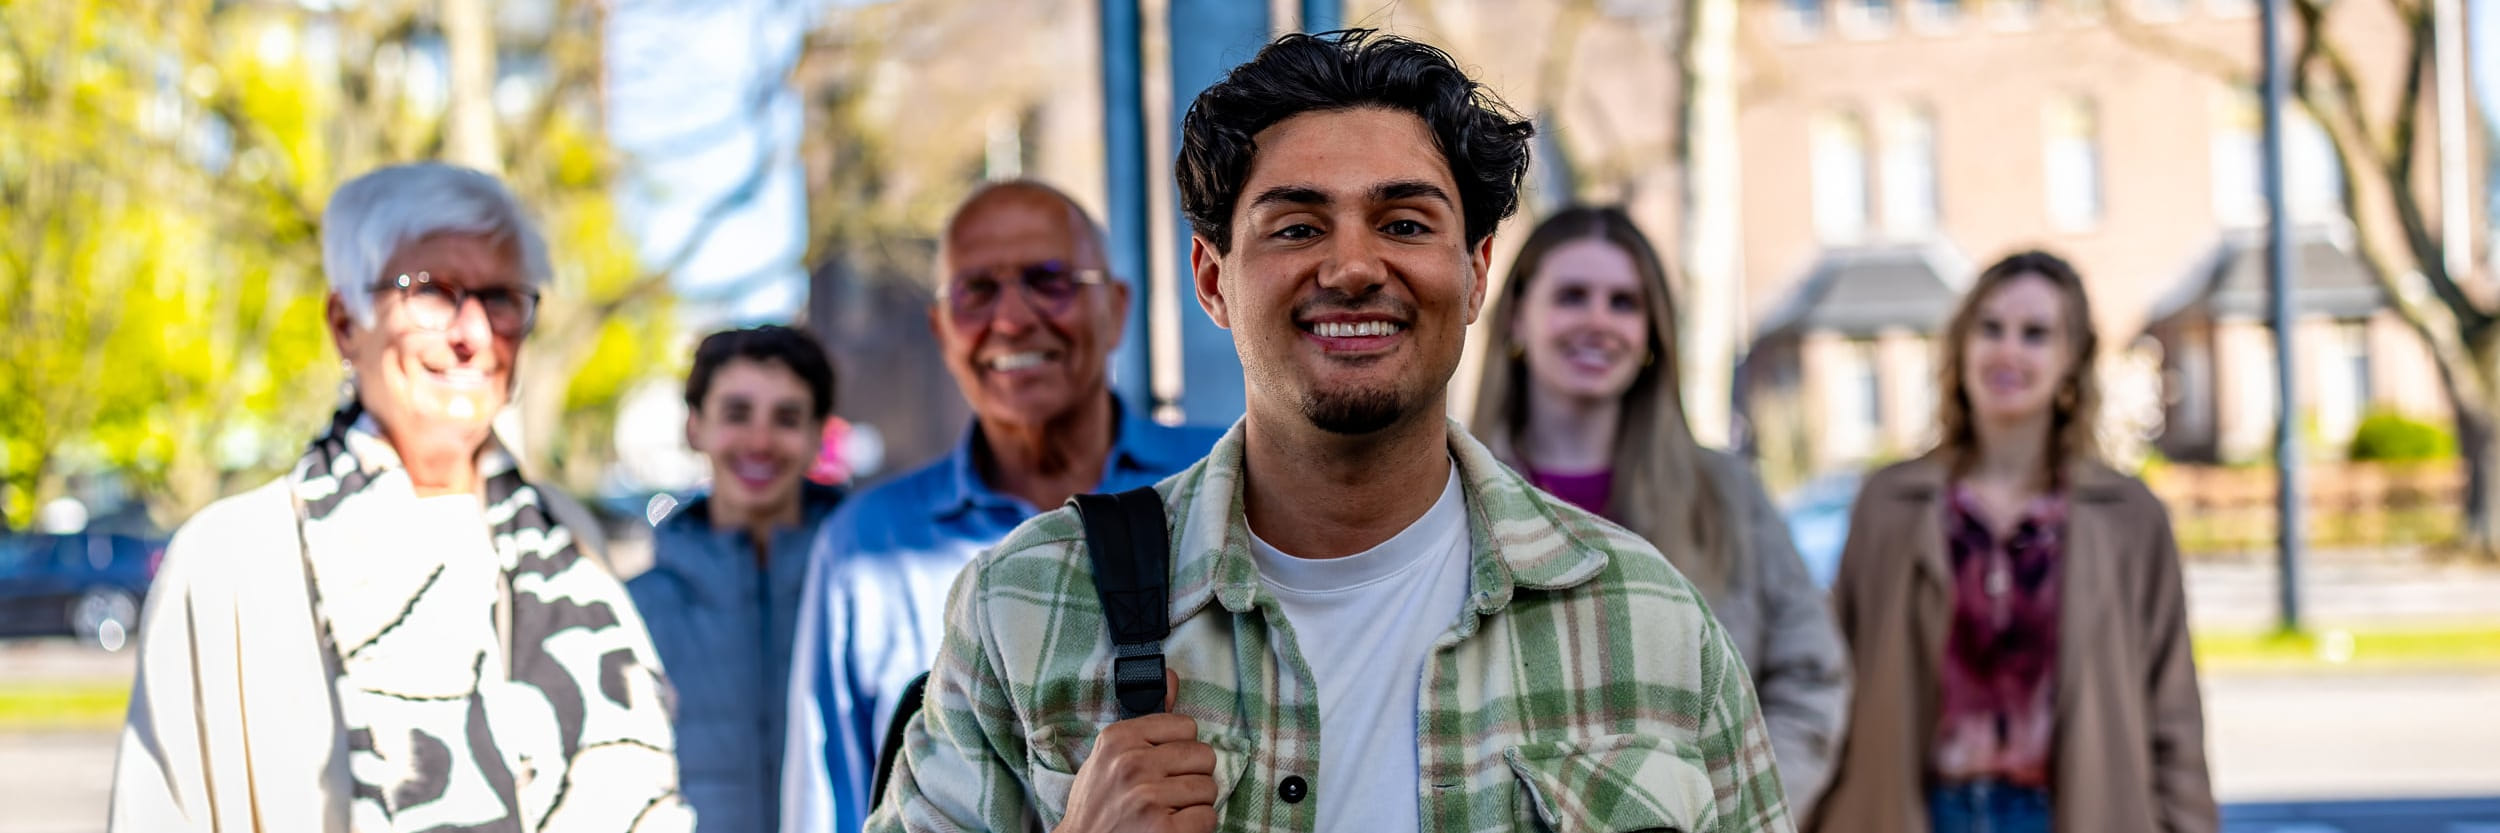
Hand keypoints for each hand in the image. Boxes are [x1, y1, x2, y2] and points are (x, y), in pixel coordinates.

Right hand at [1053, 670, 1216, 832]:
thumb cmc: (1098, 803)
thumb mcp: (1109, 754)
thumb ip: (1146, 719)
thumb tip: (1171, 677)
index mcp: (1118, 739)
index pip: (1186, 726)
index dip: (1179, 750)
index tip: (1162, 765)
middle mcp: (1132, 764)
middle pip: (1203, 756)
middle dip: (1191, 776)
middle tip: (1167, 792)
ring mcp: (1148, 798)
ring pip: (1208, 788)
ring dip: (1193, 803)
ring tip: (1166, 811)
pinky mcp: (1163, 831)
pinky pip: (1208, 817)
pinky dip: (1195, 827)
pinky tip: (1171, 827)